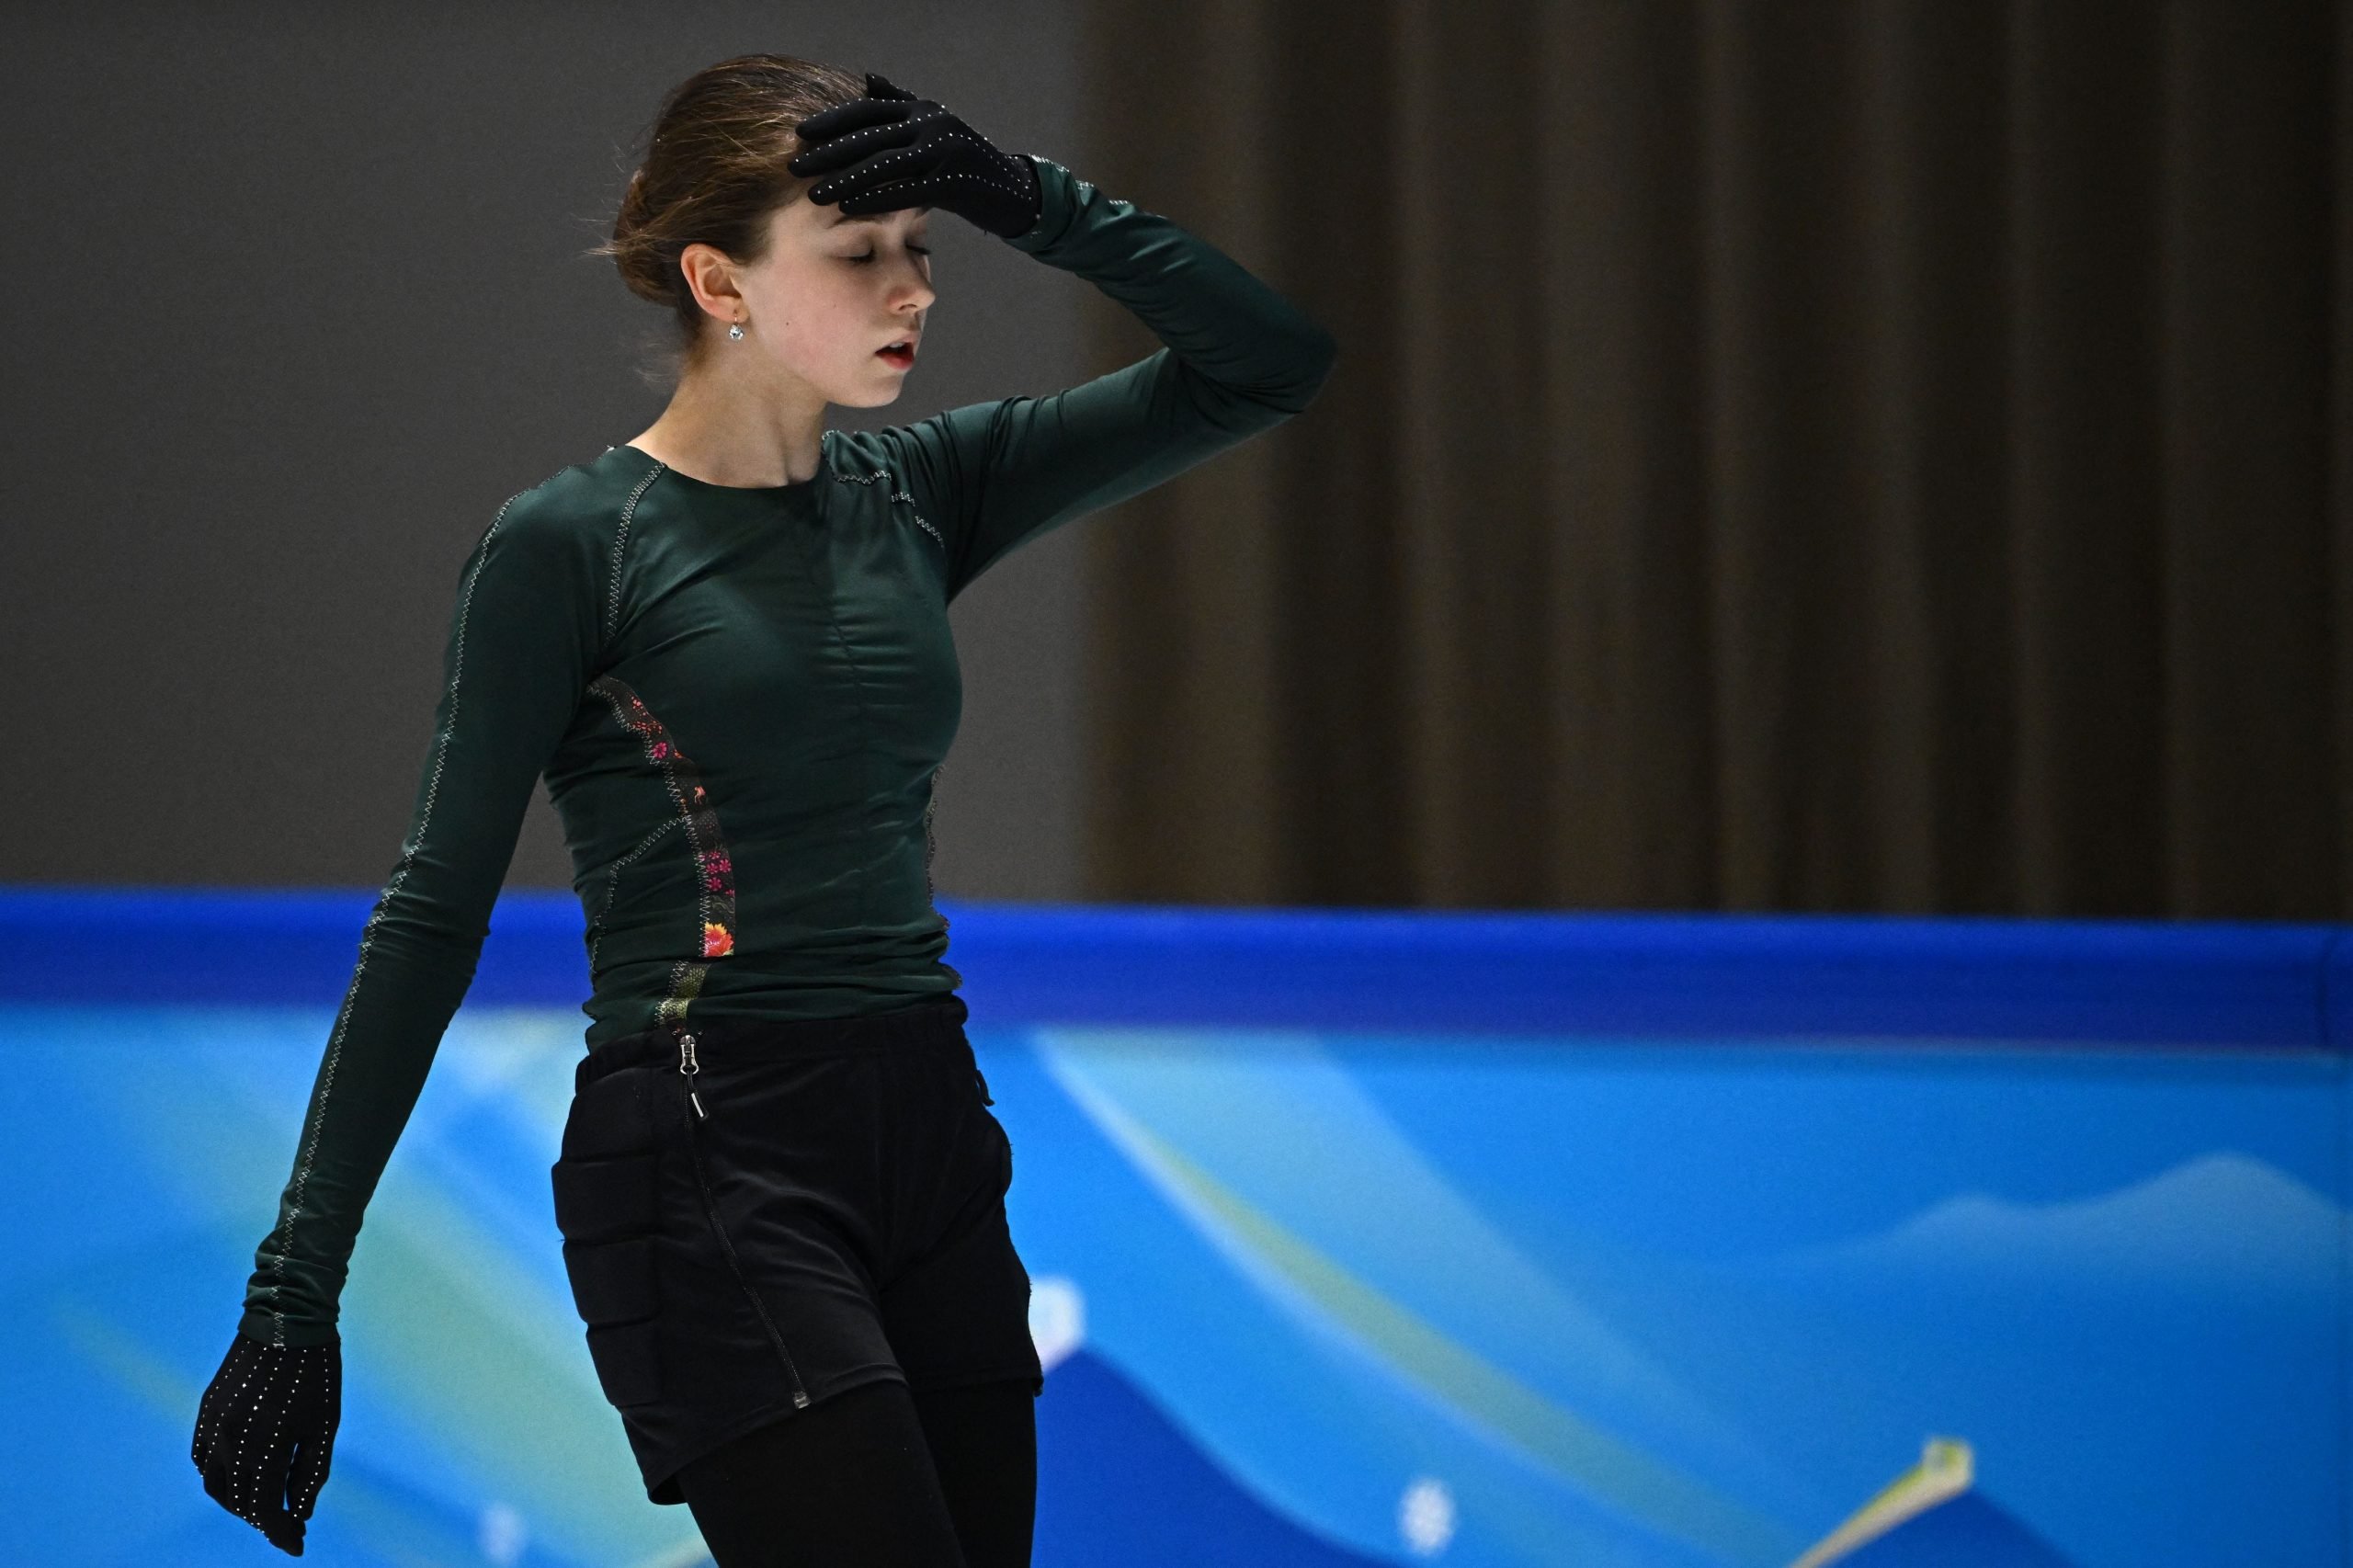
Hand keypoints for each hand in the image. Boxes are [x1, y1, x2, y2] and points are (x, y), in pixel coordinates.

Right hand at [191, 1331, 339, 1555]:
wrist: (286, 1319)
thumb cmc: (315, 1372)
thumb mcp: (324, 1424)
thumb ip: (310, 1473)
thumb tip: (300, 1515)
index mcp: (266, 1444)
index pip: (266, 1508)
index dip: (281, 1532)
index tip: (296, 1547)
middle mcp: (231, 1440)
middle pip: (240, 1501)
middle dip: (264, 1518)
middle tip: (287, 1523)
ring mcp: (213, 1426)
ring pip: (215, 1485)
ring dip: (238, 1502)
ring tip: (264, 1502)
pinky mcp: (205, 1412)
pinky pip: (202, 1459)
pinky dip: (219, 1476)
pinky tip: (241, 1476)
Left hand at [789, 72, 1042, 240]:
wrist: (1011, 191)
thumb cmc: (964, 164)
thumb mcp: (934, 128)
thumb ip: (901, 104)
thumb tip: (868, 81)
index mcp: (922, 109)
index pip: (868, 111)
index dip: (833, 121)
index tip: (801, 134)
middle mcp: (931, 123)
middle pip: (870, 137)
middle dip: (830, 153)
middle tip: (797, 166)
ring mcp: (943, 151)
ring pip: (883, 163)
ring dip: (845, 178)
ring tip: (816, 193)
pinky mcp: (953, 182)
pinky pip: (905, 189)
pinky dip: (874, 198)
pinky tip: (849, 206)